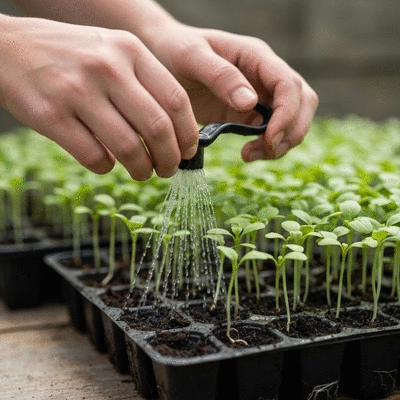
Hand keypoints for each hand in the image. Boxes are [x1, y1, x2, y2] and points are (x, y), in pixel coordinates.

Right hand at [0, 15, 198, 179]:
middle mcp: (107, 68)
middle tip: (168, 170)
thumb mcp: (112, 53)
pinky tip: (107, 164)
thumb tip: (173, 134)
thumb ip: (144, 85)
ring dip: (142, 169)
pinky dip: (107, 168)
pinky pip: (95, 157)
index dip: (188, 134)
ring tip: (142, 172)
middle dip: (170, 159)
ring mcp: (78, 91)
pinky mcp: (51, 116)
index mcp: (130, 50)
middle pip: (158, 128)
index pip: (176, 100)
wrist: (6, 48)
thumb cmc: (70, 56)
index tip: (188, 152)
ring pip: (129, 148)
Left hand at [147, 24, 318, 160]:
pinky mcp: (247, 114)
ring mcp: (259, 95)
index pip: (288, 84)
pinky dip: (266, 146)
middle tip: (266, 150)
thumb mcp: (192, 56)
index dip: (287, 113)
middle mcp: (264, 75)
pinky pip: (270, 131)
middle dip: (291, 130)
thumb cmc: (175, 50)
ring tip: (251, 155)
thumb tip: (250, 103)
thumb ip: (221, 76)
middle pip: (302, 102)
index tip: (269, 138)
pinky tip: (247, 154)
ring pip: (292, 119)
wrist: (162, 58)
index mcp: (256, 56)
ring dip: (281, 142)